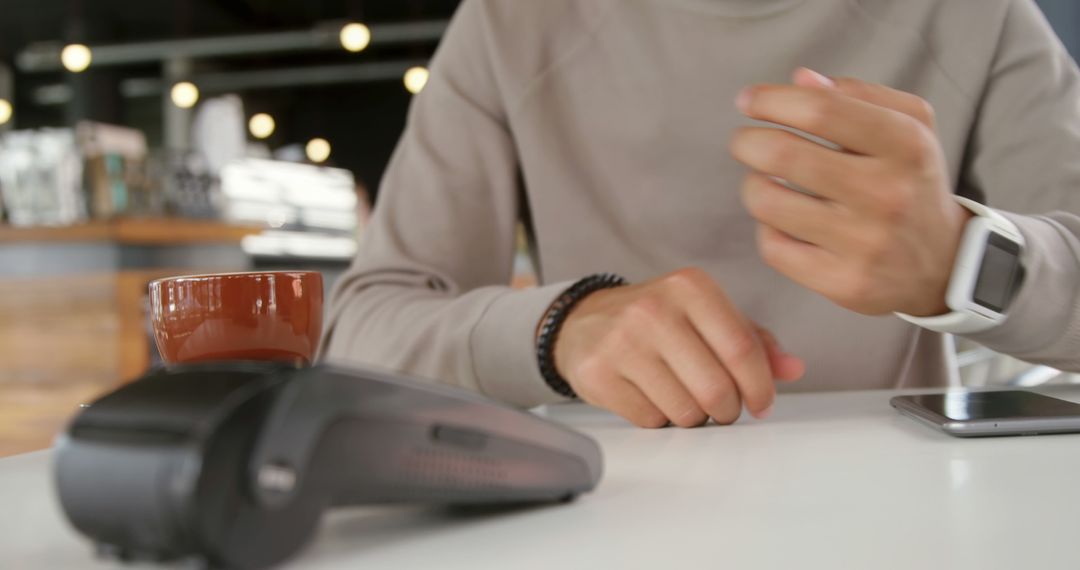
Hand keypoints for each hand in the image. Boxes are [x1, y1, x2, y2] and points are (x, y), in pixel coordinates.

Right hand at [553, 268, 804, 427]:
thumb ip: (752, 340)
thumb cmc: (656, 319)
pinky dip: (659, 419)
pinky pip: (650, 420)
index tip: (762, 404)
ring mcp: (621, 342)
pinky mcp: (598, 373)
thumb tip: (793, 369)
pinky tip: (652, 397)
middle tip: (721, 408)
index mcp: (690, 287)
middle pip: (715, 387)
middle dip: (727, 409)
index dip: (759, 387)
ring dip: (693, 417)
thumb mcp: (706, 316)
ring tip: (682, 397)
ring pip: (685, 410)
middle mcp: (653, 309)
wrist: (585, 321)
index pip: (741, 348)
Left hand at [730, 68, 971, 316]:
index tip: (748, 101)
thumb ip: (857, 95)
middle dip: (747, 142)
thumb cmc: (911, 181)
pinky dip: (768, 229)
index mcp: (905, 145)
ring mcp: (865, 243)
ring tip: (763, 181)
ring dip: (753, 186)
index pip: (820, 110)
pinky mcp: (843, 283)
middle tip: (745, 143)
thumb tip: (800, 80)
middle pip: (783, 155)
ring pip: (769, 204)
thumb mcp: (909, 125)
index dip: (772, 101)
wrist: (944, 263)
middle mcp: (887, 194)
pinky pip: (774, 248)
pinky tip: (783, 222)